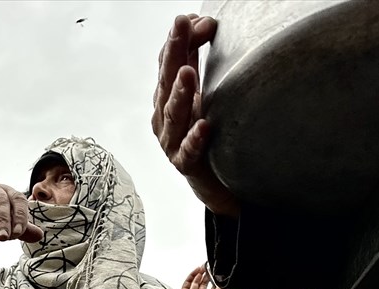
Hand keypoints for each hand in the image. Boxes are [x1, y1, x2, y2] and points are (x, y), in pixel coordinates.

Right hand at [152, 15, 239, 217]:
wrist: (214, 179)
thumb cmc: (205, 131)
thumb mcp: (201, 89)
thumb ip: (198, 57)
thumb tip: (203, 22)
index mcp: (166, 97)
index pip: (167, 63)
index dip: (176, 40)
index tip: (188, 19)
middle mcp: (164, 117)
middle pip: (166, 83)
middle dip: (173, 54)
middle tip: (180, 29)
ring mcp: (172, 141)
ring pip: (173, 116)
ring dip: (179, 93)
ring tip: (187, 73)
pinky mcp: (186, 164)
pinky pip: (189, 152)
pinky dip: (195, 138)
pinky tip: (204, 125)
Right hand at [181, 264, 224, 288]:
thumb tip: (224, 282)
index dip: (215, 280)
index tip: (217, 273)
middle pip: (204, 284)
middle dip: (208, 275)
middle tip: (210, 268)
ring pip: (196, 282)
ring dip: (200, 274)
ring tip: (204, 266)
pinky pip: (188, 282)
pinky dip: (192, 275)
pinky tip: (197, 270)